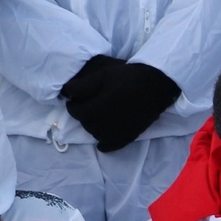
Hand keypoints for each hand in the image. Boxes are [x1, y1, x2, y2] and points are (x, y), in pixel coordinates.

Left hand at [62, 60, 180, 151]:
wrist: (155, 87)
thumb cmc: (128, 78)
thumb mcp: (102, 75)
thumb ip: (82, 86)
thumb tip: (65, 94)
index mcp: (97, 109)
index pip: (75, 111)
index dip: (73, 104)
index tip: (76, 99)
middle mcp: (105, 124)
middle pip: (84, 123)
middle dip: (83, 114)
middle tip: (89, 105)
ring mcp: (116, 133)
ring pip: (94, 134)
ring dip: (92, 126)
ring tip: (98, 115)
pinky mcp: (126, 137)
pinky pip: (108, 146)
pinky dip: (102, 142)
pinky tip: (103, 134)